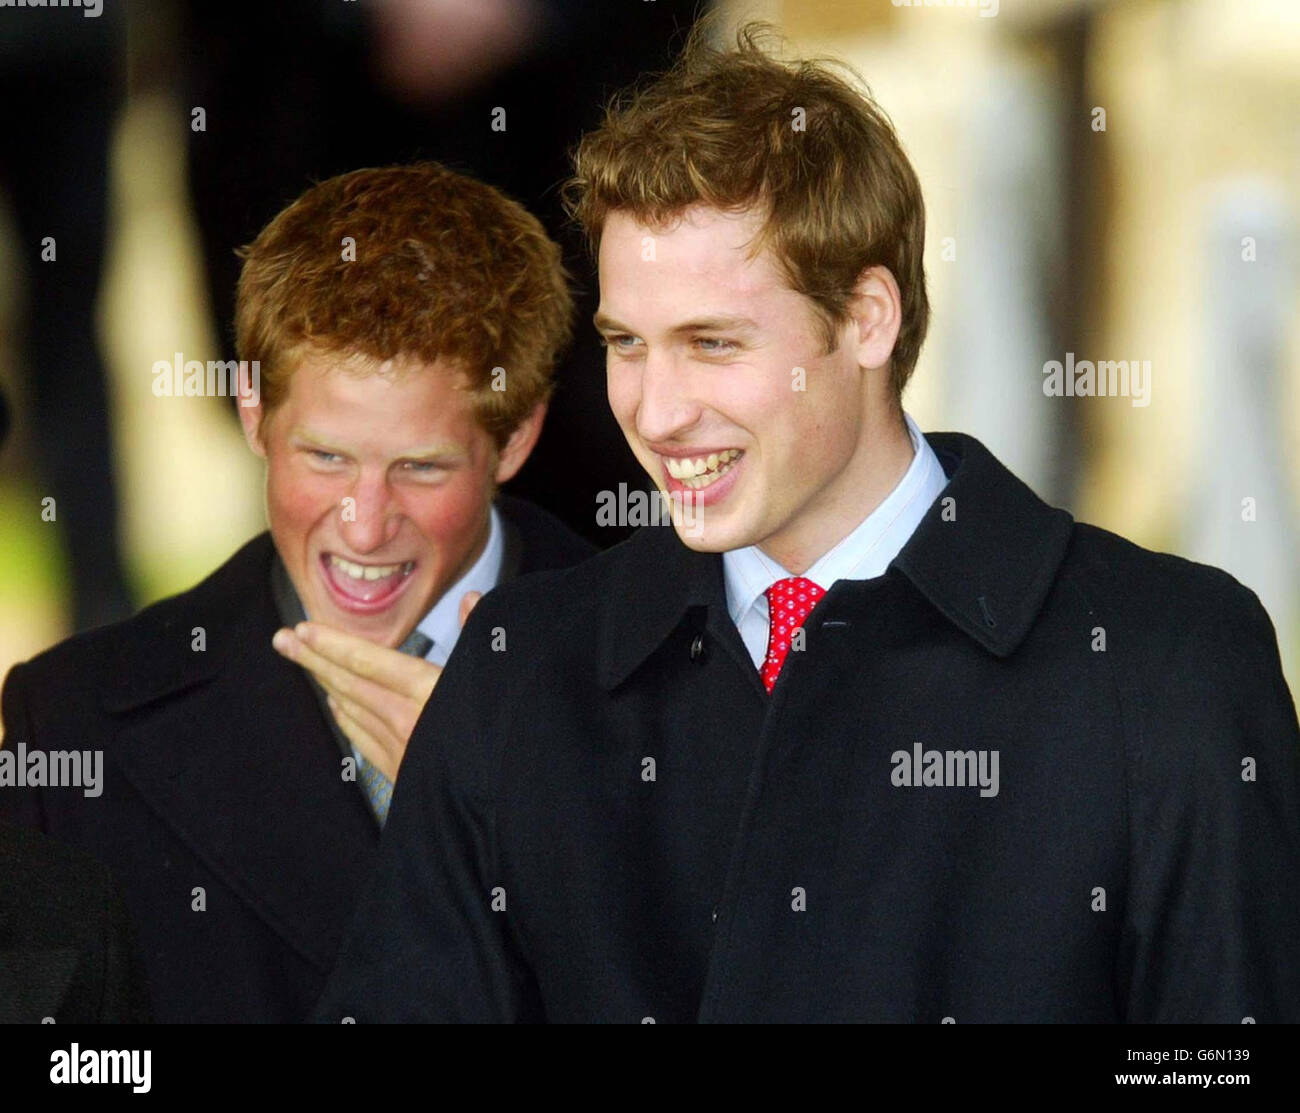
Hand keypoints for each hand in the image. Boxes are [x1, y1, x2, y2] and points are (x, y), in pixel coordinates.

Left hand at [272, 591, 482, 781]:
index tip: (304, 630)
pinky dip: (347, 718)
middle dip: (315, 659)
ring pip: (353, 709)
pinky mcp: (403, 773)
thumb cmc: (501, 733)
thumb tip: (469, 598)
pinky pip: (363, 739)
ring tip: (305, 662)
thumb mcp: (495, 678)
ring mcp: (402, 750)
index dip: (334, 645)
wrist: (506, 795)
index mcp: (429, 692)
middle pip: (351, 683)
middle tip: (283, 640)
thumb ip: (477, 635)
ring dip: (326, 684)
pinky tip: (336, 706)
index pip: (370, 662)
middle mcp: (408, 720)